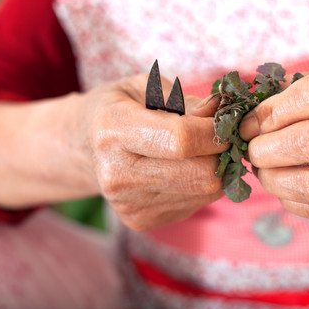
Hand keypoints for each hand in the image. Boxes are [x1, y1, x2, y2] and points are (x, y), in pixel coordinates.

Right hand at [79, 74, 226, 230]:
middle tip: (221, 136)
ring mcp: (129, 204)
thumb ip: (185, 101)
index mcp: (112, 131)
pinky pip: (196, 204)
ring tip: (201, 150)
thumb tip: (223, 115)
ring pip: (205, 192)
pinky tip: (185, 169)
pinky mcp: (141, 221)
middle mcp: (117, 175)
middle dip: (221, 152)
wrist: (83, 146)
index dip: (215, 130)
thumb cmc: (118, 108)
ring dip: (216, 169)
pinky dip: (201, 185)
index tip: (225, 120)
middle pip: (201, 174)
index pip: (182, 140)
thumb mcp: (145, 87)